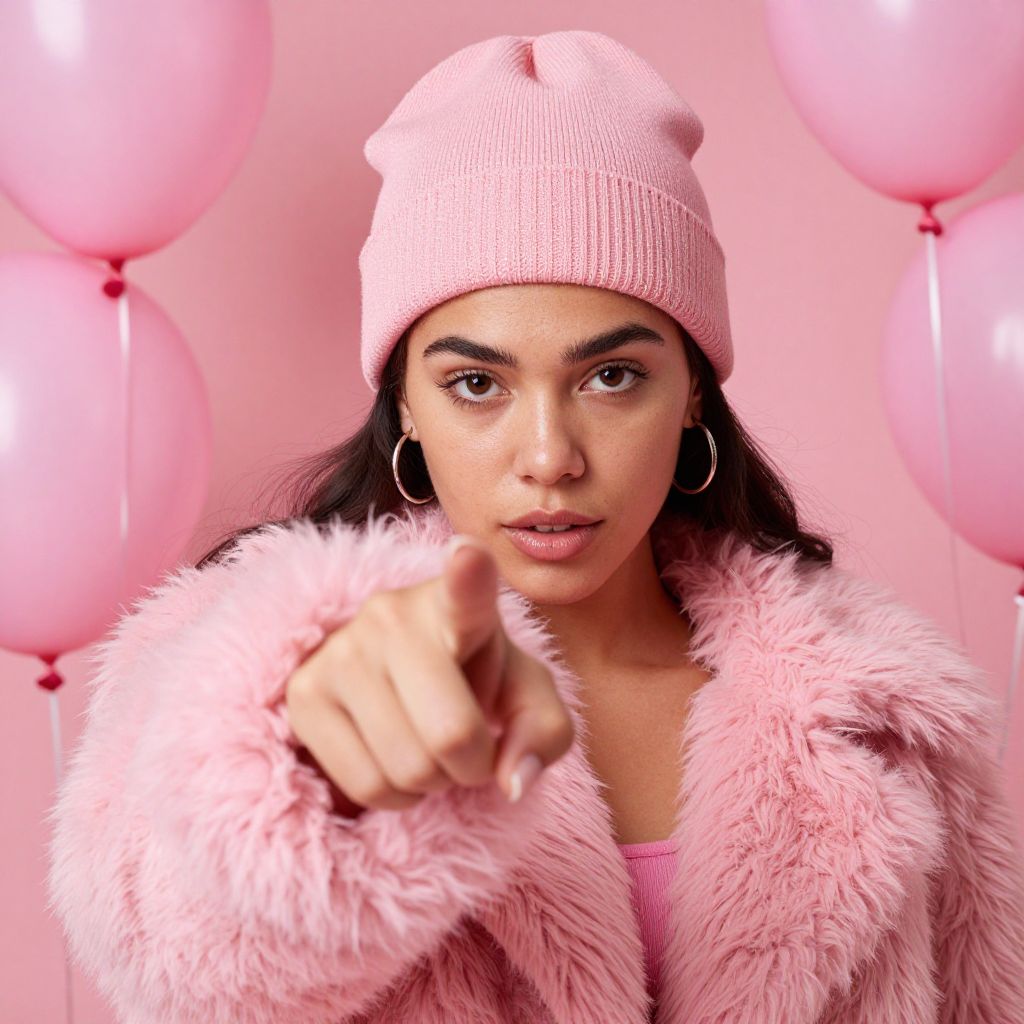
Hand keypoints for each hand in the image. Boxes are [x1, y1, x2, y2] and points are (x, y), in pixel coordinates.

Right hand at [285, 536, 575, 811]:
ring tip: (429, 746)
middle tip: (468, 746)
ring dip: (434, 783)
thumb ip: (543, 732)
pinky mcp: (303, 692)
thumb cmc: (475, 680)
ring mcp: (342, 649)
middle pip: (452, 735)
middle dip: (473, 766)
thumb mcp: (526, 698)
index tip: (468, 553)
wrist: (399, 674)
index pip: (465, 589)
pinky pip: (366, 787)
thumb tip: (513, 783)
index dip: (468, 574)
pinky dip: (397, 796)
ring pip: (408, 769)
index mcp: (459, 603)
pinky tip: (397, 759)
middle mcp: (393, 614)